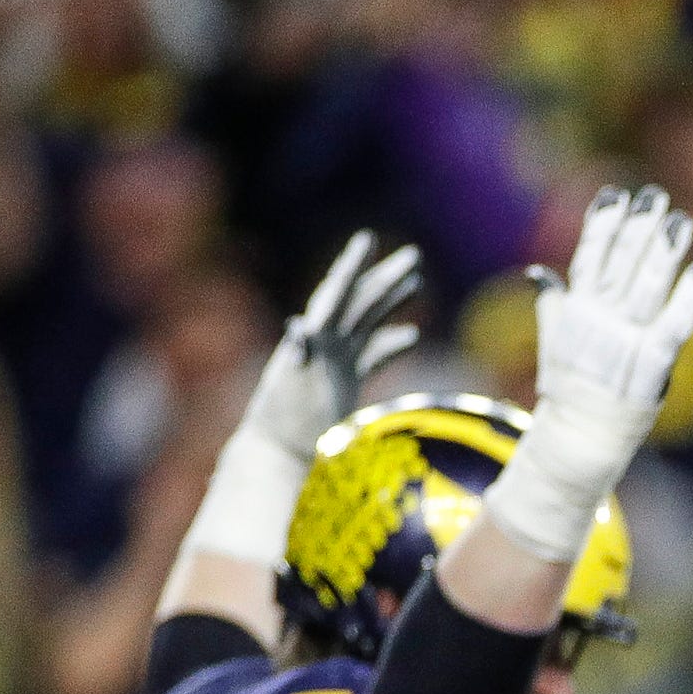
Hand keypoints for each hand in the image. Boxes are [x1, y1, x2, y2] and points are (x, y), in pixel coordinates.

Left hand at [244, 231, 421, 460]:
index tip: (368, 239)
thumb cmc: (284, 426)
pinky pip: (371, 354)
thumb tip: (300, 326)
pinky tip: (411, 336)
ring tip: (415, 282)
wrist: (277, 454)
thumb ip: (298, 357)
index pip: (336, 294)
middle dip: (384, 277)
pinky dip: (390, 343)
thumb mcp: (291, 389)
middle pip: (358, 302)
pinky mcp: (343, 381)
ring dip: (388, 302)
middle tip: (412, 255)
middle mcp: (324, 344)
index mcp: (314, 340)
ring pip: (366, 322)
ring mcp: (334, 361)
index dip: (352, 265)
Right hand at [527, 186, 692, 424]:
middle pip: (621, 263)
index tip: (614, 193)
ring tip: (680, 219)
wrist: (579, 441)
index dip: (602, 224)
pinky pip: (675, 325)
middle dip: (637, 227)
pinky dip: (691, 298)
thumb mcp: (553, 345)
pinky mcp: (652, 365)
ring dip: (664, 251)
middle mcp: (600, 321)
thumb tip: (539, 272)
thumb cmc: (570, 393)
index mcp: (576, 313)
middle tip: (655, 196)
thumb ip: (552, 306)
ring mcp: (626, 341)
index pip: (589, 258)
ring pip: (647, 285)